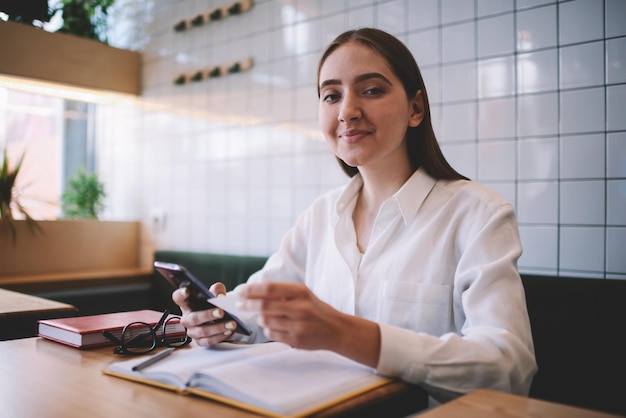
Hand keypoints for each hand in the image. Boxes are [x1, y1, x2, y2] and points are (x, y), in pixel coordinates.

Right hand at [172, 282, 236, 346]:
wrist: (220, 317)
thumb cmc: (213, 304)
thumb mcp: (215, 293)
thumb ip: (217, 290)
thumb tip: (220, 296)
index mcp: (187, 304)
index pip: (178, 298)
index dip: (180, 294)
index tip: (187, 291)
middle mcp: (186, 319)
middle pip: (193, 318)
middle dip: (208, 315)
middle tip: (221, 312)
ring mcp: (192, 331)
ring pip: (202, 331)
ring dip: (218, 327)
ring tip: (231, 323)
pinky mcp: (200, 341)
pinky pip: (208, 341)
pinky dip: (219, 337)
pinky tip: (228, 331)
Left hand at [237, 282, 380, 366]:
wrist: (337, 330)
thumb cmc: (316, 309)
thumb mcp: (304, 294)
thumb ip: (282, 293)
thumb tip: (253, 293)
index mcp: (301, 293)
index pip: (269, 289)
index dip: (251, 290)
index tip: (239, 290)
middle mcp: (299, 308)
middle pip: (264, 306)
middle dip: (248, 305)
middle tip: (240, 304)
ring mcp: (297, 326)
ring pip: (265, 321)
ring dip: (259, 318)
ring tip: (262, 315)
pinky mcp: (295, 340)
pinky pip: (271, 334)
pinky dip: (268, 329)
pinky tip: (274, 326)